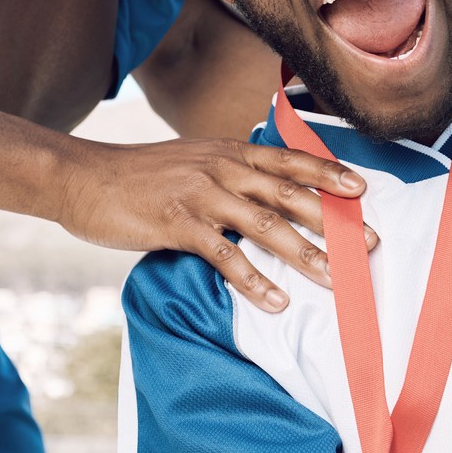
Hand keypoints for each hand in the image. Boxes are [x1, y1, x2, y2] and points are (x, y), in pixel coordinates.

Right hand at [54, 136, 375, 311]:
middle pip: (290, 193)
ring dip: (305, 254)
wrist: (82, 178)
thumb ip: (225, 171)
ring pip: (266, 225)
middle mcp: (221, 168)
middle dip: (334, 220)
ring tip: (335, 279)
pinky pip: (225, 255)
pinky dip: (254, 281)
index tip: (362, 190)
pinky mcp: (178, 225)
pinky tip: (275, 301)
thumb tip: (260, 191)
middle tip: (369, 243)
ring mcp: (200, 195)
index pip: (289, 159)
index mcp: (227, 151)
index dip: (328, 172)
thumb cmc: (137, 175)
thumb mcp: (189, 159)